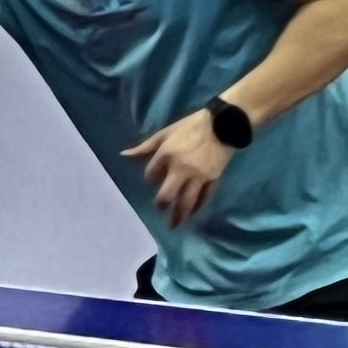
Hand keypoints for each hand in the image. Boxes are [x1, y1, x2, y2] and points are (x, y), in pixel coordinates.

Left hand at [125, 110, 233, 227]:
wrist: (223, 124)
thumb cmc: (191, 127)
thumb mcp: (165, 133)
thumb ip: (145, 147)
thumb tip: (123, 155)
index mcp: (166, 155)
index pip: (151, 175)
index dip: (150, 179)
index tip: (153, 180)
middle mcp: (181, 169)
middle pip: (167, 194)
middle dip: (162, 204)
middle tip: (161, 208)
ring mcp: (198, 176)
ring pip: (187, 201)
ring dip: (179, 214)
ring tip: (174, 224)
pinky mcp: (213, 179)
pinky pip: (205, 198)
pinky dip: (198, 207)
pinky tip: (193, 214)